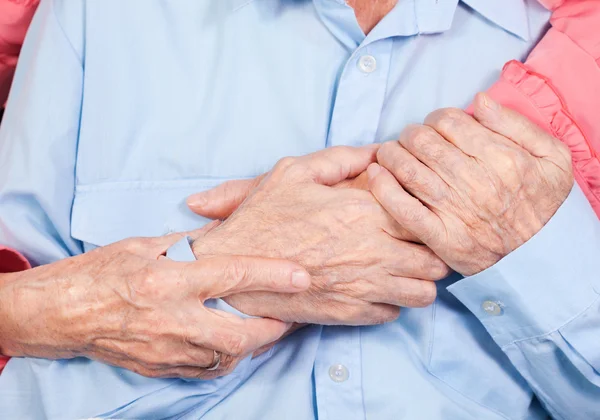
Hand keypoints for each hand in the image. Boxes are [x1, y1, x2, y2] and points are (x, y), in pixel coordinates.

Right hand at [0, 226, 310, 378]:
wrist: (58, 312)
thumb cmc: (98, 273)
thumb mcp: (142, 244)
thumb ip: (187, 243)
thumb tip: (223, 234)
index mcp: (168, 279)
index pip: (233, 274)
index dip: (273, 274)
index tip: (301, 276)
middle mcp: (170, 318)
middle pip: (238, 334)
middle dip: (272, 329)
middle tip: (288, 316)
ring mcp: (165, 348)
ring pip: (225, 358)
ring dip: (251, 345)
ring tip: (264, 328)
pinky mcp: (159, 366)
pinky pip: (204, 370)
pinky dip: (225, 358)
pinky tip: (231, 344)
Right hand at [187, 146, 449, 325]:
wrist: (233, 267)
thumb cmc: (263, 218)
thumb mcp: (295, 173)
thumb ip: (341, 158)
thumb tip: (377, 151)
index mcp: (364, 212)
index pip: (425, 215)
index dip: (427, 213)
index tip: (417, 210)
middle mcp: (373, 252)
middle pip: (435, 258)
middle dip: (431, 249)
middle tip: (415, 241)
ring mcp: (364, 287)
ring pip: (424, 292)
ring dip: (419, 279)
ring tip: (403, 266)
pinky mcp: (350, 313)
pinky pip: (395, 313)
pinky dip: (393, 301)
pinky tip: (377, 286)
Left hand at [368, 93, 573, 275]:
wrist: (539, 254)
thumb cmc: (542, 201)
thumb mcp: (552, 157)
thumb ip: (516, 124)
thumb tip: (480, 100)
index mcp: (502, 158)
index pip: (450, 122)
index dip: (436, 118)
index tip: (435, 127)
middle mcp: (477, 182)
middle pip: (424, 142)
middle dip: (410, 134)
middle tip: (410, 139)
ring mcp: (456, 211)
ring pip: (408, 169)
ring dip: (391, 154)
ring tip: (390, 153)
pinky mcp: (441, 237)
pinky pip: (403, 208)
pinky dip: (383, 188)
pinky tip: (375, 174)